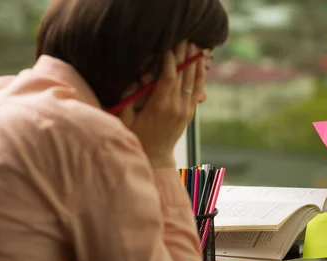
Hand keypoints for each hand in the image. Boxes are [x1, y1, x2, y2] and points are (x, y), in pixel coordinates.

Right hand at [119, 41, 206, 167]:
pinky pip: (198, 89)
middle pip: (183, 75)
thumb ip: (129, 99)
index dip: (169, 59)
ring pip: (193, 80)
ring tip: (193, 44)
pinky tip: (200, 62)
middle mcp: (176, 106)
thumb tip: (136, 80)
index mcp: (160, 107)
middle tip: (182, 38)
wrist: (156, 157)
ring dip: (193, 61)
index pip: (168, 77)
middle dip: (182, 55)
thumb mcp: (126, 120)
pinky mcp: (190, 112)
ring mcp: (186, 109)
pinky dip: (200, 74)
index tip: (167, 45)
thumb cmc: (137, 137)